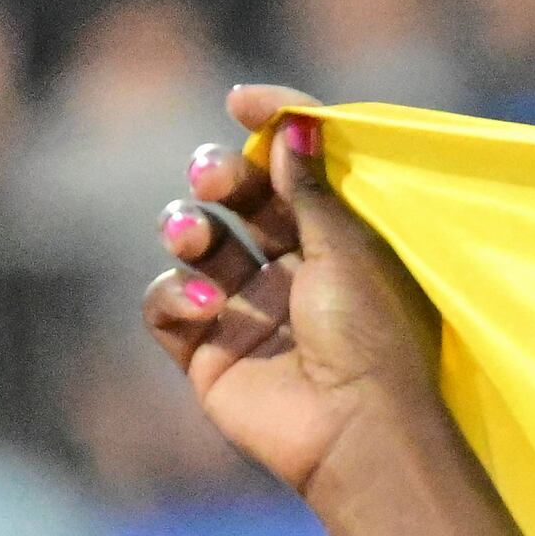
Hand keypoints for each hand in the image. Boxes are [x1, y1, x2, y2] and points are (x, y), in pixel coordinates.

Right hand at [142, 89, 515, 535]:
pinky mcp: (208, 354)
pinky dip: (173, 296)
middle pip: (236, 203)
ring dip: (186, 229)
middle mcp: (289, 276)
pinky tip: (203, 306)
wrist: (354, 433)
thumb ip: (312, 187)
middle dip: (218, 177)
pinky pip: (165, 306)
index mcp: (334, 246)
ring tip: (195, 237)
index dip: (264, 136)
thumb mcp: (348, 249)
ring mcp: (245, 314)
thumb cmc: (369, 339)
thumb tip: (296, 123)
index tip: (241, 103)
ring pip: (194, 246)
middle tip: (215, 180)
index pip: (289, 175)